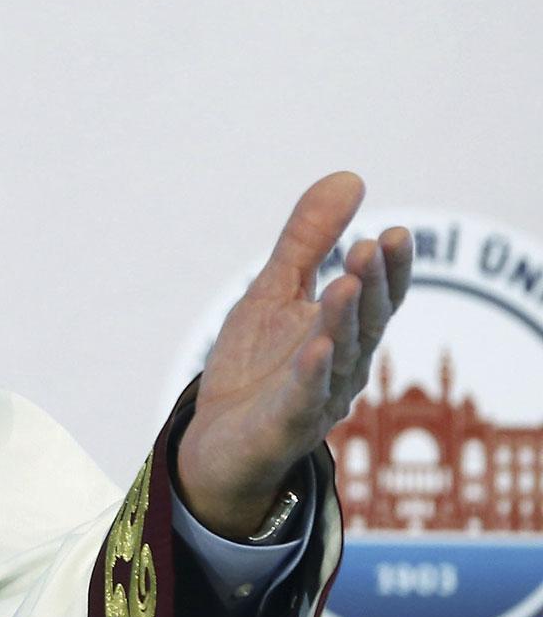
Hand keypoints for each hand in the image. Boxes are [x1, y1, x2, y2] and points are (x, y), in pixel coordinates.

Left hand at [177, 172, 411, 539]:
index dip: (391, 269)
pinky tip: (316, 346)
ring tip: (347, 282)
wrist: (218, 440)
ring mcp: (317, 395)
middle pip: (365, 321)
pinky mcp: (285, 422)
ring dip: (344, 319)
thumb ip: (308, 241)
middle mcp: (341, 362)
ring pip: (339, 355)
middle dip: (372, 284)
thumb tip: (351, 177)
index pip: (378, 296)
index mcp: (343, 330)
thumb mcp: (274, 291)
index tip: (398, 233)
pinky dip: (312, 372)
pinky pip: (304, 397)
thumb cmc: (256, 365)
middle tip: (376, 245)